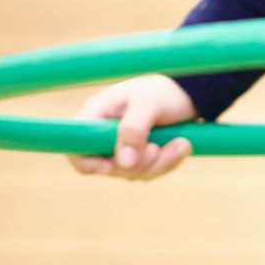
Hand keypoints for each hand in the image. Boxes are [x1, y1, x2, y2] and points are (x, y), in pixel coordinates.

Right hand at [66, 74, 198, 178]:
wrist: (188, 94)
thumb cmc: (163, 91)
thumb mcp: (149, 103)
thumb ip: (134, 129)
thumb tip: (123, 162)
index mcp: (96, 115)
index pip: (75, 147)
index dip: (88, 162)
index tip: (111, 167)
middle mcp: (104, 134)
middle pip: (108, 167)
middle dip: (138, 163)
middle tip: (157, 147)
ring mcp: (121, 147)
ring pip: (131, 173)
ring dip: (158, 163)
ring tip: (181, 142)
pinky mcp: (140, 156)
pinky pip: (148, 172)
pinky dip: (167, 162)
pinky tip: (183, 145)